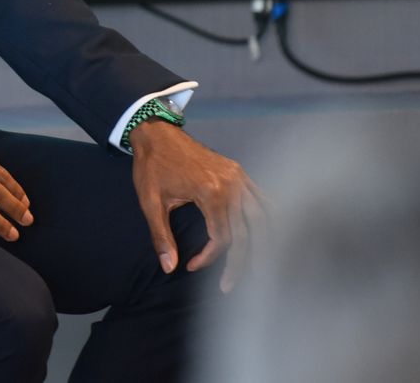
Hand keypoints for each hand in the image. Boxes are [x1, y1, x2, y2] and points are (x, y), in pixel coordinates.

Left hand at [129, 121, 265, 292]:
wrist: (156, 132)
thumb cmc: (152, 166)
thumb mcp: (150, 201)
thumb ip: (161, 235)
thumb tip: (168, 267)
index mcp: (210, 192)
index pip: (222, 237)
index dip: (209, 258)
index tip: (191, 266)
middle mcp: (232, 185)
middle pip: (247, 232)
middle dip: (240, 262)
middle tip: (229, 286)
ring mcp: (239, 177)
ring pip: (263, 217)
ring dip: (264, 244)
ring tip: (261, 268)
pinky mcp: (240, 172)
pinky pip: (262, 198)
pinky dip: (268, 218)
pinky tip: (268, 234)